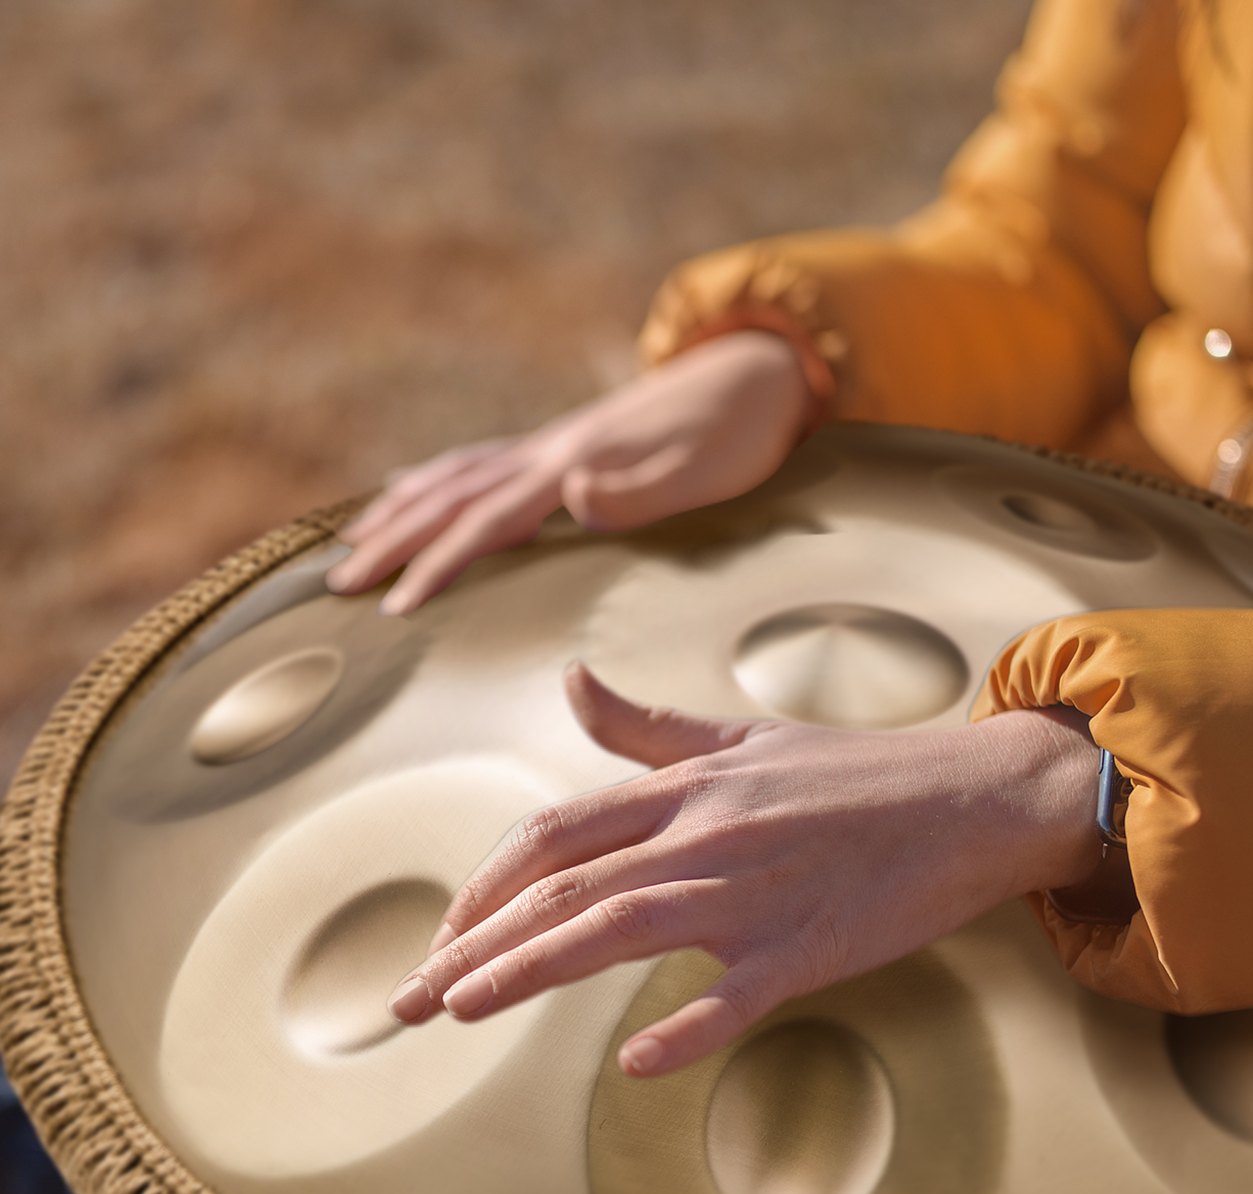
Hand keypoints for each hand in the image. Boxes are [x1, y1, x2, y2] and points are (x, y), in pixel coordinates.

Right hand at [324, 330, 816, 615]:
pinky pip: (477, 462)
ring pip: (453, 476)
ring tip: (346, 543)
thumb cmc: (739, 434)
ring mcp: (551, 443)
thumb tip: (573, 494)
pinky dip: (433, 477)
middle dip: (391, 542)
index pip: (487, 522)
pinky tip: (409, 485)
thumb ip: (641, 489)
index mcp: (572, 466)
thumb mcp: (706, 470)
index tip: (394, 606)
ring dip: (397, 511)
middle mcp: (548, 451)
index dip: (437, 564)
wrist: (757, 370)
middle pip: (450, 497)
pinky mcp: (563, 444)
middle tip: (336, 585)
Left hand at [385, 663, 1101, 1077]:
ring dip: (529, 970)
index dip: (482, 885)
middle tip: (406, 1001)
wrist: (973, 798)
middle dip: (472, 942)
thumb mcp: (743, 738)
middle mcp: (705, 833)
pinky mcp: (813, 945)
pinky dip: (688, 1029)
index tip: (441, 937)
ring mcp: (757, 890)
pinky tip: (637, 1064)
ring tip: (458, 1010)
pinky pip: (740, 994)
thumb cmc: (855, 775)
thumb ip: (646, 727)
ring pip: (620, 930)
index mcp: (686, 790)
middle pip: (563, 888)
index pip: (554, 835)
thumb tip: (569, 680)